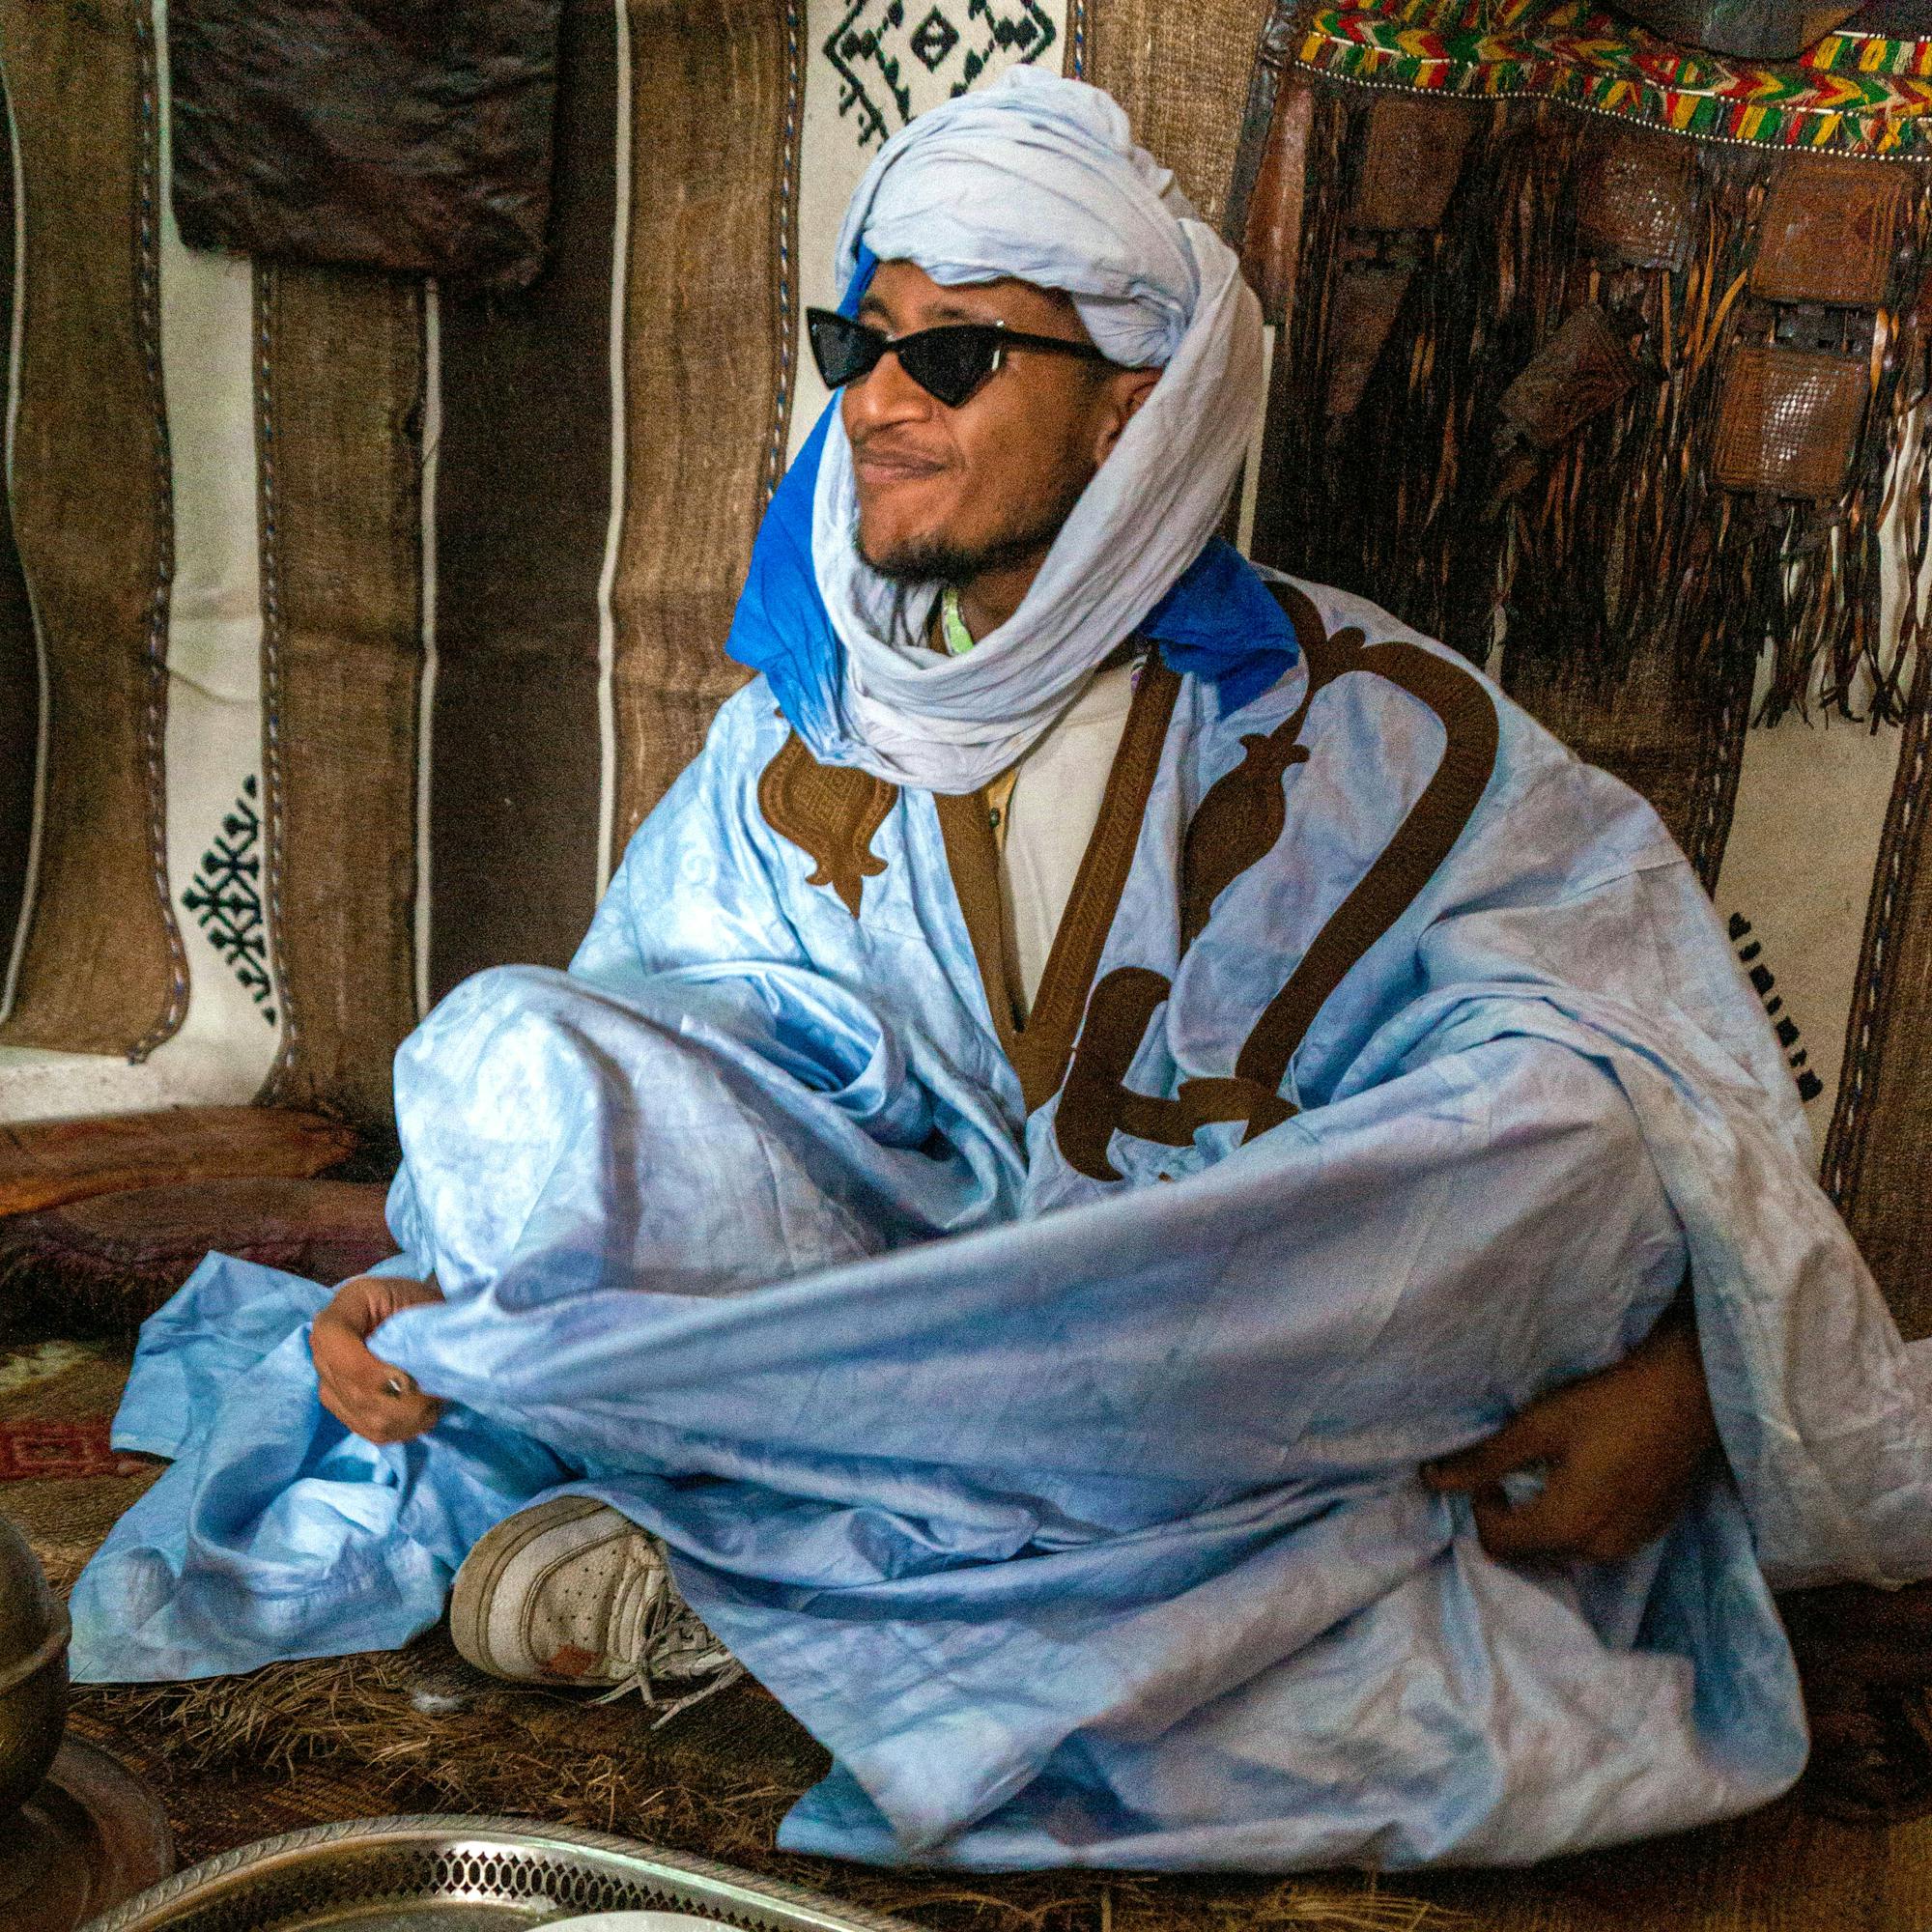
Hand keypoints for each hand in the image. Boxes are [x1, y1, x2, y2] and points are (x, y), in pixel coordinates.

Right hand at [310, 1274, 445, 1444]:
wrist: (418, 1316)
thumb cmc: (422, 1305)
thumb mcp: (423, 1303)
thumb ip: (412, 1335)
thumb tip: (406, 1382)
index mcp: (343, 1309)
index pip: (333, 1340)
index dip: (368, 1369)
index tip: (408, 1379)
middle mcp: (323, 1346)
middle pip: (352, 1388)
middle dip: (401, 1400)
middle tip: (437, 1393)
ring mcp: (327, 1379)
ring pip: (363, 1415)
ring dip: (406, 1416)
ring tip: (434, 1401)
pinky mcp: (339, 1405)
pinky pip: (367, 1429)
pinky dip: (400, 1428)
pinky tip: (421, 1414)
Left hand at [1421, 1307, 1716, 1563]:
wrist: (1687, 1392)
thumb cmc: (1607, 1403)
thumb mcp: (1537, 1426)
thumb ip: (1484, 1460)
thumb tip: (1432, 1481)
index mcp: (1567, 1526)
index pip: (1498, 1544)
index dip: (1481, 1507)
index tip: (1491, 1470)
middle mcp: (1601, 1549)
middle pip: (1531, 1552)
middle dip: (1511, 1517)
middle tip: (1513, 1470)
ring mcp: (1632, 1544)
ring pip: (1565, 1548)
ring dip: (1545, 1519)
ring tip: (1549, 1471)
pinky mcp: (1652, 1530)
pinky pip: (1598, 1538)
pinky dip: (1580, 1518)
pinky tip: (1586, 1475)